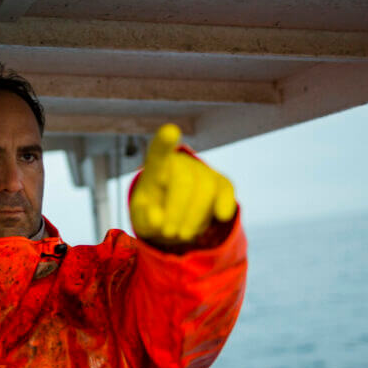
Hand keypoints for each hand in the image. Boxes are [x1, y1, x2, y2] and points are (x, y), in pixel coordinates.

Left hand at [130, 124, 235, 243]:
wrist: (173, 216)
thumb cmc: (152, 212)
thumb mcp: (140, 219)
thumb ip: (144, 219)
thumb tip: (158, 219)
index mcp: (156, 166)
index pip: (159, 150)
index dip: (165, 141)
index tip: (171, 131)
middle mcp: (182, 162)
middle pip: (184, 180)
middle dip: (177, 210)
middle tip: (169, 233)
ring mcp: (203, 171)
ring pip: (206, 189)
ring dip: (195, 216)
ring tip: (182, 235)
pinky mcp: (221, 184)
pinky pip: (226, 191)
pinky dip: (225, 204)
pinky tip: (221, 216)